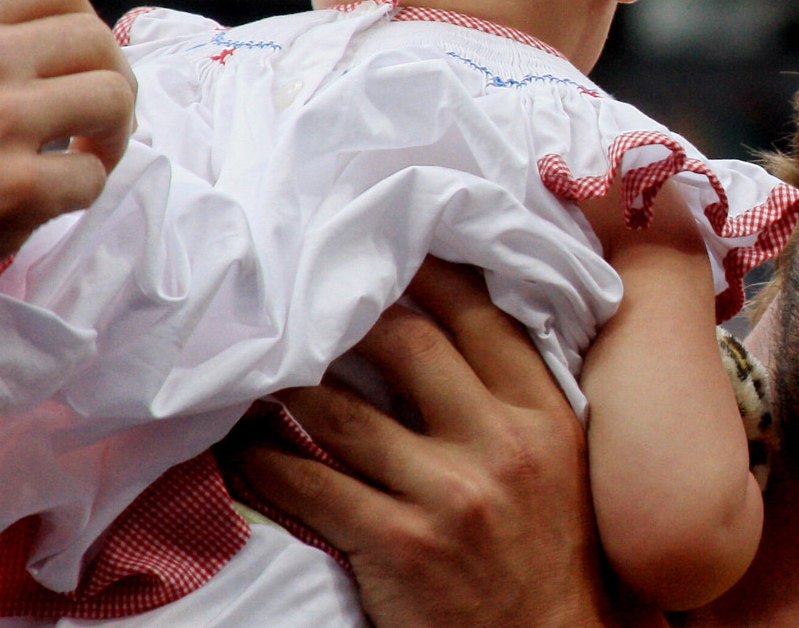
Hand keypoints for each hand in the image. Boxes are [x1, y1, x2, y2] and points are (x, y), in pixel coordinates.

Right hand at [0, 0, 136, 358]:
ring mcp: (0, 122)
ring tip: (85, 155)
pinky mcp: (17, 190)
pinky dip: (82, 192)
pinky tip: (50, 202)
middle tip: (95, 120)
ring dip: (112, 133)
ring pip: (114, 99)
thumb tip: (19, 33)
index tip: (76, 64)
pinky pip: (92, 176)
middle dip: (111, 79)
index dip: (83, 25)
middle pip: (98, 42)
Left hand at [226, 261, 649, 627]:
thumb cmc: (546, 553)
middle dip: (348, 315)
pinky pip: (310, 485)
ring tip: (254, 371)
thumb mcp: (559, 461)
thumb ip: (516, 396)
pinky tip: (239, 451)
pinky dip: (263, 464)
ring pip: (343, 412)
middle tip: (306, 300)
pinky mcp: (400, 544)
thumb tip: (450, 325)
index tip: (384, 245)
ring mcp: (450, 493)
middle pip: (408, 343)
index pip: (482, 317)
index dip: (427, 273)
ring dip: (288, 388)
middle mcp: (501, 442)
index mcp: (545, 414)